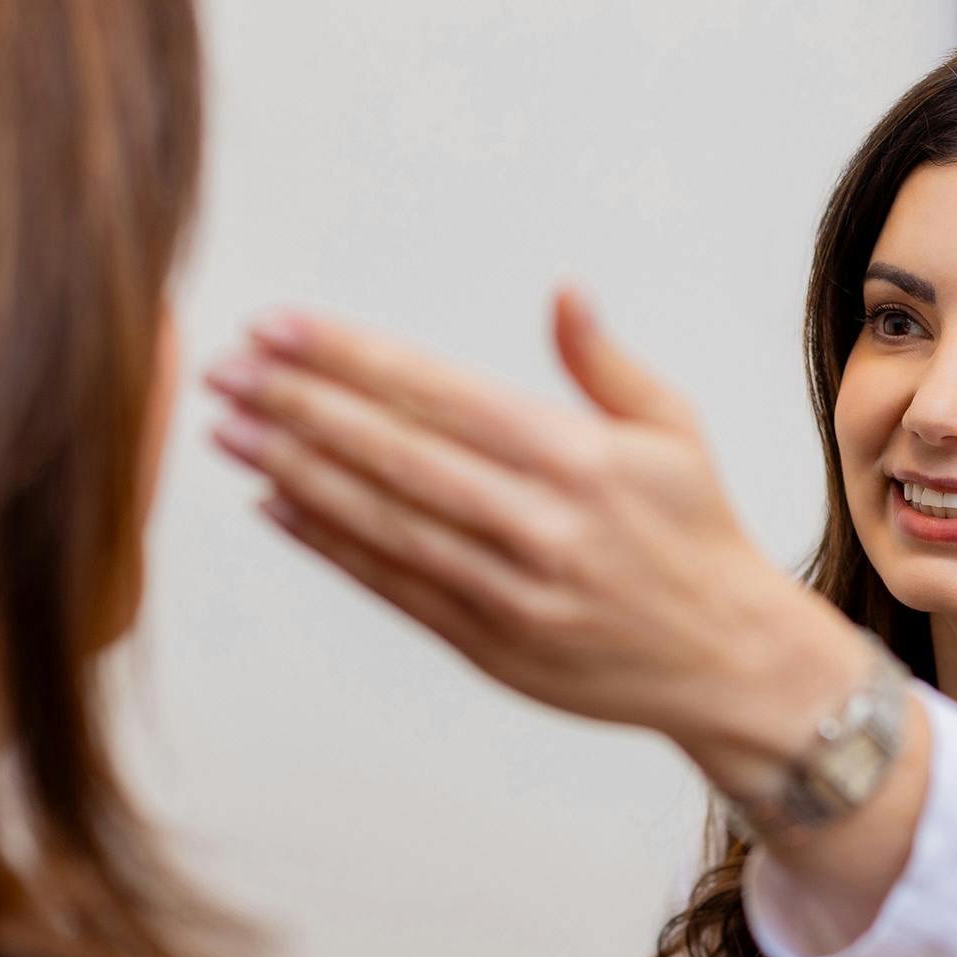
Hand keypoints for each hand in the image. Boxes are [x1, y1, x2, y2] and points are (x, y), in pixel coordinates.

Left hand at [203, 287, 865, 791]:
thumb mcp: (674, 433)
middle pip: (394, 453)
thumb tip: (562, 292)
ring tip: (228, 429)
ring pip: (382, 522)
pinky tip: (278, 504)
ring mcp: (512, 592)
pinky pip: (394, 587)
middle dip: (297, 405)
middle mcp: (541, 524)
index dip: (348, 356)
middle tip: (224, 369)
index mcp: (581, 458)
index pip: (438, 392)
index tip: (278, 326)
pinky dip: (330, 544)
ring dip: (295, 471)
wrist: (732, 664)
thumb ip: (604, 365)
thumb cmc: (698, 536)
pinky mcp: (492, 647)